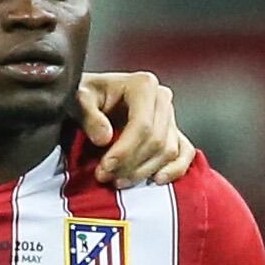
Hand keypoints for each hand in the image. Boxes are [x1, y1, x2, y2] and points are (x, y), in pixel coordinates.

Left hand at [75, 71, 196, 186]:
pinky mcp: (174, 132)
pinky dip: (175, 170)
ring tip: (118, 180)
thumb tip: (105, 138)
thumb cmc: (87, 95)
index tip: (105, 167)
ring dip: (144, 171)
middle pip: (156, 141)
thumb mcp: (79, 99)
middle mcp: (162, 98)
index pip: (143, 124)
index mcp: (143, 84)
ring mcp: (170, 116)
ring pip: (168, 151)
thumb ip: (89, 116)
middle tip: (106, 177)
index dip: (125, 151)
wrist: (93, 97)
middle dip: (131, 164)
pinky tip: (156, 179)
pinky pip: (185, 153)